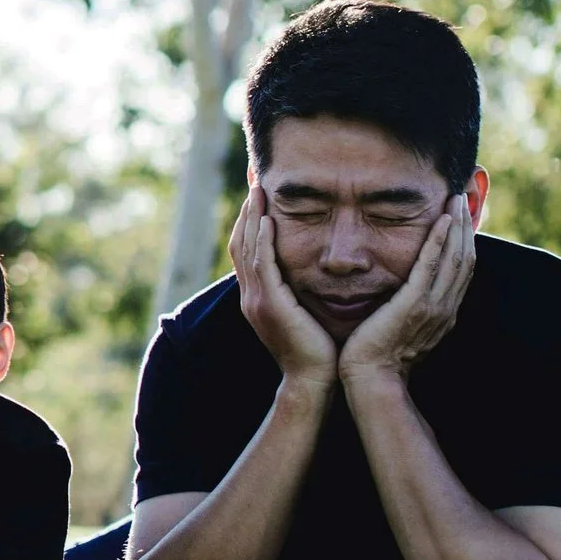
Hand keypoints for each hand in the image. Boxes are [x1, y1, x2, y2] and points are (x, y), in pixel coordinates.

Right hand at [231, 187, 336, 389]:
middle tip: (252, 177)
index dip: (250, 219)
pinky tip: (269, 219)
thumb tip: (318, 268)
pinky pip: (263, 265)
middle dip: (247, 209)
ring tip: (258, 189)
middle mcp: (251, 295)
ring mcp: (256, 300)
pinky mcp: (270, 304)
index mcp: (258, 297)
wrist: (314, 382)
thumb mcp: (305, 313)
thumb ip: (302, 290)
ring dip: (252, 217)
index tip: (258, 191)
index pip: (248, 249)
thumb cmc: (319, 350)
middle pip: (241, 241)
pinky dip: (262, 240)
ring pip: (247, 248)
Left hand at [339, 194, 474, 383]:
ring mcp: (433, 306)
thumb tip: (404, 294)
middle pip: (465, 258)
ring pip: (454, 257)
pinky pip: (430, 266)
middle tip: (463, 195)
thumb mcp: (401, 327)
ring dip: (456, 225)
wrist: (371, 379)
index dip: (463, 240)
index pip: (461, 269)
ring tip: (456, 198)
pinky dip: (439, 241)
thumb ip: (409, 307)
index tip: (461, 215)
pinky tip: (442, 220)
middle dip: (465, 225)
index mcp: (443, 312)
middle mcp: (445, 307)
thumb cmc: (376, 356)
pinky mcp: (415, 304)